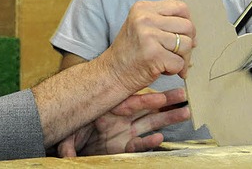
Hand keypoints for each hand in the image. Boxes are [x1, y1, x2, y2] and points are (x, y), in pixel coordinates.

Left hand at [57, 88, 189, 156]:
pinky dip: (150, 142)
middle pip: (146, 109)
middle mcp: (120, 120)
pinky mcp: (124, 147)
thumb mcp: (68, 136)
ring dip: (167, 118)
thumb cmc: (71, 133)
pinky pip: (140, 144)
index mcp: (109, 111)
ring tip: (185, 111)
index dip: (145, 100)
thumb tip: (66, 155)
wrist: (73, 143)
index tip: (160, 97)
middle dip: (165, 102)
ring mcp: (124, 132)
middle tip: (183, 94)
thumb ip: (68, 145)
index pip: (129, 103)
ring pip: (150, 124)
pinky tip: (161, 139)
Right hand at [103, 0, 194, 92]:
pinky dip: (176, 70)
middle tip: (178, 54)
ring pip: (187, 45)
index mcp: (142, 8)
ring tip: (170, 63)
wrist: (111, 74)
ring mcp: (148, 36)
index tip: (180, 36)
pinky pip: (180, 62)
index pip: (180, 7)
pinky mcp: (153, 55)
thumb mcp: (142, 27)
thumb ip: (163, 21)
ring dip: (183, 59)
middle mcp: (144, 18)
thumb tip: (193, 31)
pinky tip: (164, 71)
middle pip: (187, 26)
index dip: (186, 23)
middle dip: (188, 43)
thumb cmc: (130, 53)